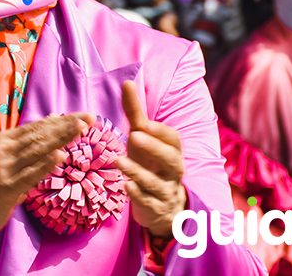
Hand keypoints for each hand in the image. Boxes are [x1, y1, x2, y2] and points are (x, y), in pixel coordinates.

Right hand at [0, 113, 93, 258]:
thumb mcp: (8, 160)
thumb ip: (29, 145)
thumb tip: (53, 123)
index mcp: (6, 140)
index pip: (39, 126)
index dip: (62, 120)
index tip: (84, 115)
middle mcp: (4, 149)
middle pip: (40, 134)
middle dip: (67, 125)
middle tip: (89, 118)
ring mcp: (3, 167)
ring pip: (37, 149)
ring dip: (60, 138)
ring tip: (80, 129)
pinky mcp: (5, 187)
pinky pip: (29, 173)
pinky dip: (45, 164)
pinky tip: (59, 156)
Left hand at [115, 81, 186, 237]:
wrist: (163, 206)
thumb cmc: (151, 164)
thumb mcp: (142, 139)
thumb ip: (135, 113)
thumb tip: (127, 82)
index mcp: (172, 150)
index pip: (172, 139)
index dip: (159, 131)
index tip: (141, 123)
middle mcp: (173, 170)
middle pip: (171, 159)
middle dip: (154, 148)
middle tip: (134, 136)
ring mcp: (165, 190)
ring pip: (157, 182)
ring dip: (138, 171)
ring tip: (118, 160)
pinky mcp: (154, 208)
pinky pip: (148, 202)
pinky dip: (138, 194)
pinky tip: (125, 186)